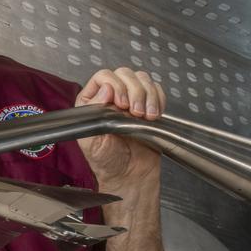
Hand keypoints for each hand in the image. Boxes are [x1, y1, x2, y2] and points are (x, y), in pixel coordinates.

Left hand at [74, 67, 166, 186]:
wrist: (130, 176)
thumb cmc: (108, 162)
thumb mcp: (92, 142)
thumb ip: (94, 114)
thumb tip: (104, 89)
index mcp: (91, 103)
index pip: (103, 77)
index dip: (115, 85)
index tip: (120, 103)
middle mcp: (110, 98)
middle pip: (125, 74)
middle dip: (134, 90)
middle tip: (135, 112)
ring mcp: (130, 100)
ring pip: (142, 79)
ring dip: (148, 95)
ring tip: (146, 116)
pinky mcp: (147, 106)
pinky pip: (156, 90)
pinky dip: (158, 99)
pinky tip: (153, 115)